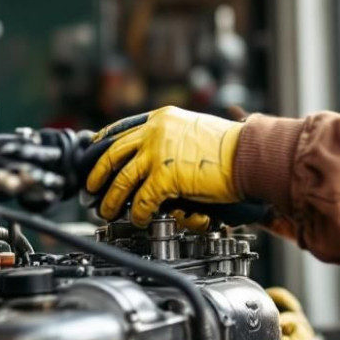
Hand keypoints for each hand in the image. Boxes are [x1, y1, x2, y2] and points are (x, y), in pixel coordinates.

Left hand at [85, 107, 243, 227]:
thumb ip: (171, 139)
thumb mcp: (193, 130)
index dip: (102, 145)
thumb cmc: (231, 147)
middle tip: (91, 188)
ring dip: (112, 199)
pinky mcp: (165, 176)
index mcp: (161, 119)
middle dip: (97, 174)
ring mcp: (158, 153)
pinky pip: (142, 200)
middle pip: (113, 153)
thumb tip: (157, 155)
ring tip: (108, 211)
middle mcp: (156, 132)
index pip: (120, 130)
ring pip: (122, 179)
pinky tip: (140, 220)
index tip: (94, 156)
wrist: (248, 154)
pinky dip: (139, 213)